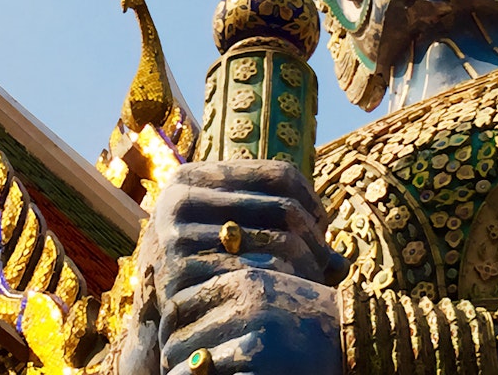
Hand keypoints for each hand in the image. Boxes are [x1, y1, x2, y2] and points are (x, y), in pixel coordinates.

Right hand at [116, 160, 345, 374]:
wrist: (156, 324)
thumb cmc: (204, 274)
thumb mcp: (225, 237)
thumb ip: (273, 230)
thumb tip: (341, 264)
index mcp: (192, 177)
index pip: (279, 173)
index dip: (311, 201)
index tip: (321, 230)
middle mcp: (180, 199)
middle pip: (283, 207)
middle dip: (315, 240)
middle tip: (326, 266)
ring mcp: (178, 236)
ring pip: (277, 241)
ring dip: (308, 266)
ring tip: (315, 284)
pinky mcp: (182, 272)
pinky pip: (260, 273)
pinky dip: (287, 286)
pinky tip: (293, 299)